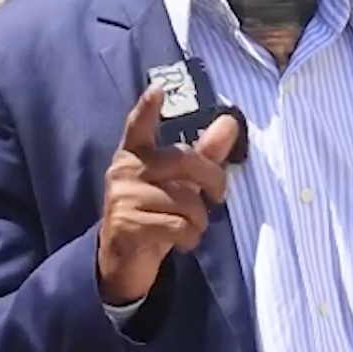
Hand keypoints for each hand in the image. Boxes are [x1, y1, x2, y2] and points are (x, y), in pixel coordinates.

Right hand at [96, 87, 240, 305]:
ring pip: (186, 201)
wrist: (122, 261)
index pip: (139, 124)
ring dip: (198, 221)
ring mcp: (122, 197)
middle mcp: (124, 169)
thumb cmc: (155, 214)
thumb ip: (204, 154)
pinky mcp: (126, 225)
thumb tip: (230, 121)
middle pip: (184, 161)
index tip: (157, 90)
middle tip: (218, 197)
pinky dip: (189, 238)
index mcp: (135, 153)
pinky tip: (180, 242)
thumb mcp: (179, 184)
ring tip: (188, 227)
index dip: (148, 107)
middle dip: (213, 180)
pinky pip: (177, 226)